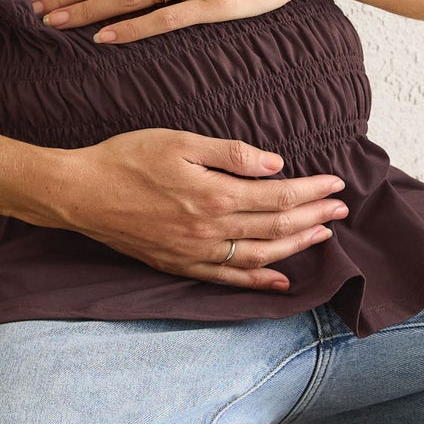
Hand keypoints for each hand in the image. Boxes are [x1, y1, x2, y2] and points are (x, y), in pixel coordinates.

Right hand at [45, 128, 347, 288]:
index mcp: (214, 194)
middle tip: (341, 208)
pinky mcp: (180, 265)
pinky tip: (279, 281)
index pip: (278, 197)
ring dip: (296, 247)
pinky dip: (258, 282)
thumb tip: (275, 165)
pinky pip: (227, 279)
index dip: (312, 192)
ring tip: (322, 236)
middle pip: (276, 228)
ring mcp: (195, 252)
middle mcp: (210, 229)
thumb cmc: (128, 158)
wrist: (81, 193)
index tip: (336, 184)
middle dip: (314, 217)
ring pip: (259, 256)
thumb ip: (231, 153)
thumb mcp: (181, 141)